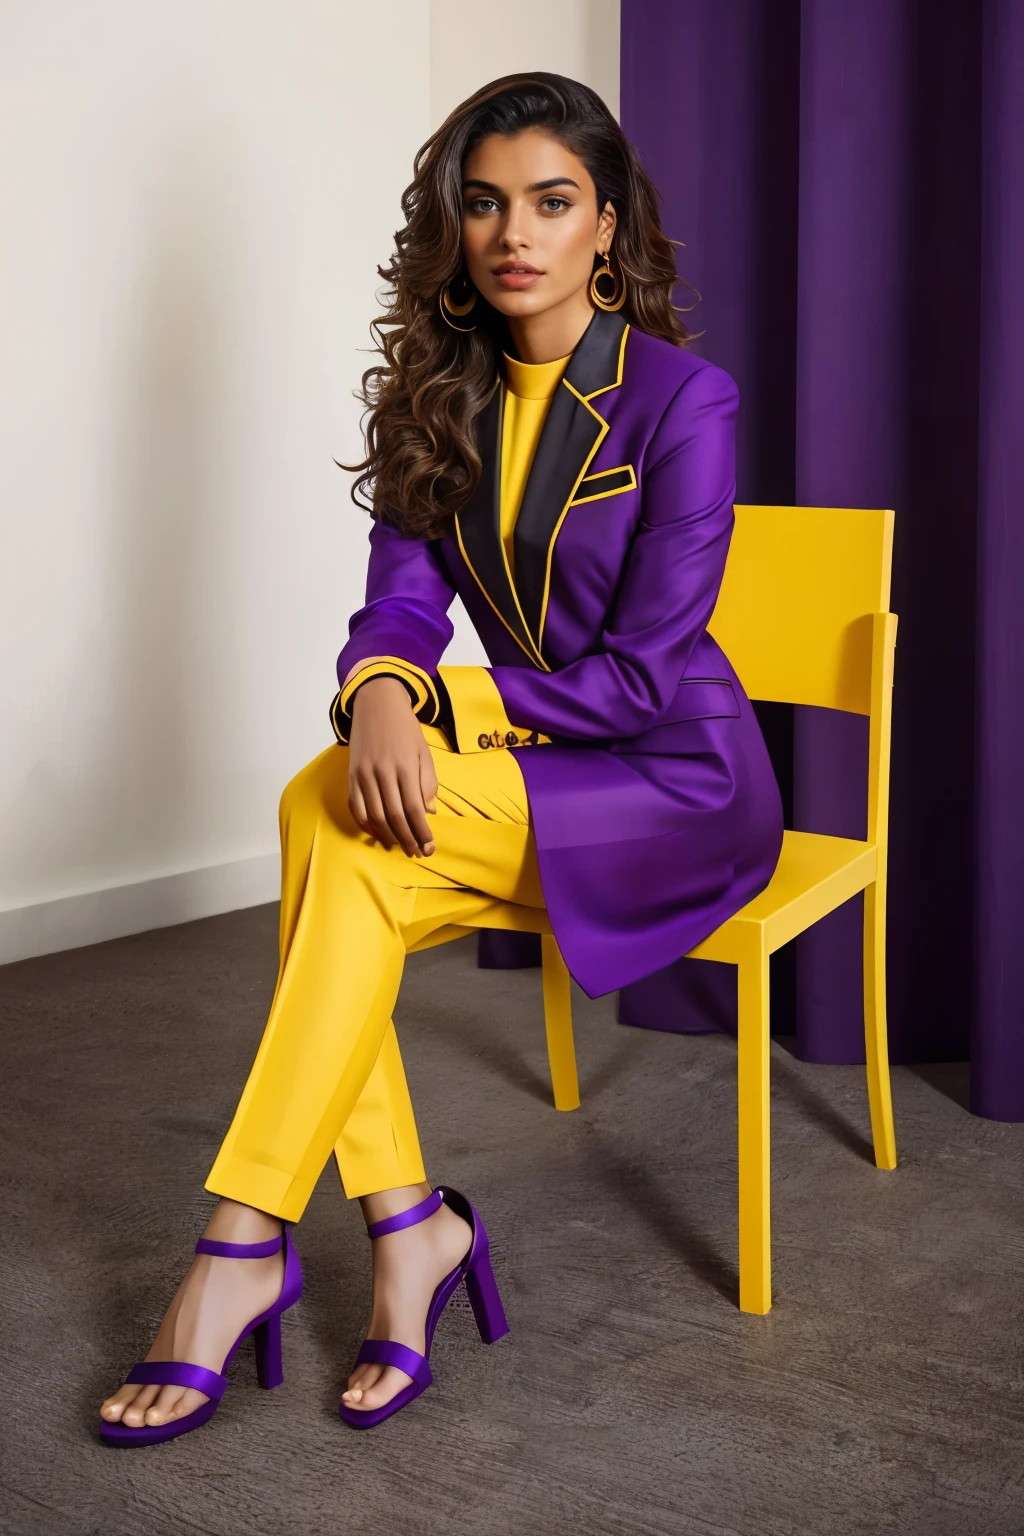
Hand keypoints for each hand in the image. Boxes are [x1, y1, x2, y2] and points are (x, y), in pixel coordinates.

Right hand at [347, 677, 438, 856]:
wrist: (376, 704)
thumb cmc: (405, 729)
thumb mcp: (423, 752)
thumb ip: (427, 783)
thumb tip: (428, 813)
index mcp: (404, 767)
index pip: (414, 809)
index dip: (422, 832)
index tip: (429, 847)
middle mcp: (382, 772)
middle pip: (394, 816)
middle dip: (407, 839)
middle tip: (416, 852)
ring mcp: (363, 775)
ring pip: (373, 816)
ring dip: (387, 836)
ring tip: (399, 845)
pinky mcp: (351, 776)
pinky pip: (355, 807)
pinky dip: (365, 824)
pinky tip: (377, 832)